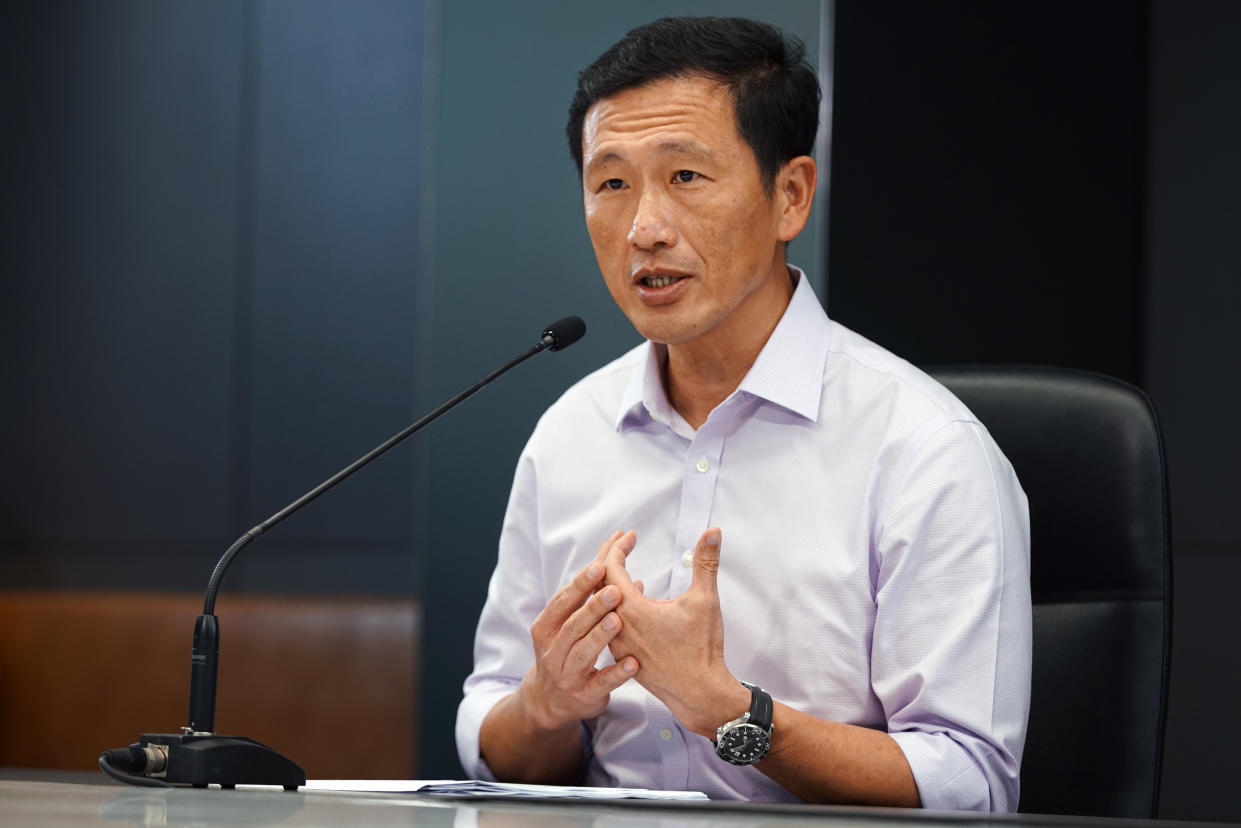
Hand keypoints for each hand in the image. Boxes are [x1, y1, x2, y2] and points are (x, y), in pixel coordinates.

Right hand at [513, 531, 639, 732]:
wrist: (550, 700)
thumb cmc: (565, 651)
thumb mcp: (566, 624)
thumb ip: (588, 597)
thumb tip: (619, 567)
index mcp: (546, 628)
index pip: (562, 601)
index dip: (580, 583)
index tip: (599, 565)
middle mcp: (553, 650)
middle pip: (573, 625)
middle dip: (593, 606)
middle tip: (615, 590)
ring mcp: (567, 674)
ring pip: (582, 653)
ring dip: (600, 635)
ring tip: (618, 620)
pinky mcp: (585, 695)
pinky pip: (601, 683)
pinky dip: (616, 673)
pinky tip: (633, 662)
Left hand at [604, 528, 746, 737]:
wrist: (699, 694)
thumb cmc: (701, 648)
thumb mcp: (705, 600)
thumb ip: (706, 562)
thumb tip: (713, 531)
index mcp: (631, 609)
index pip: (610, 568)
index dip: (618, 547)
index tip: (630, 534)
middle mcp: (617, 626)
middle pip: (599, 584)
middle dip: (610, 559)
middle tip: (620, 541)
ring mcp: (617, 644)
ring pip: (601, 607)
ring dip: (608, 583)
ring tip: (619, 566)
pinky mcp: (622, 657)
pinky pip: (608, 623)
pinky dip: (613, 605)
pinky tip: (630, 599)